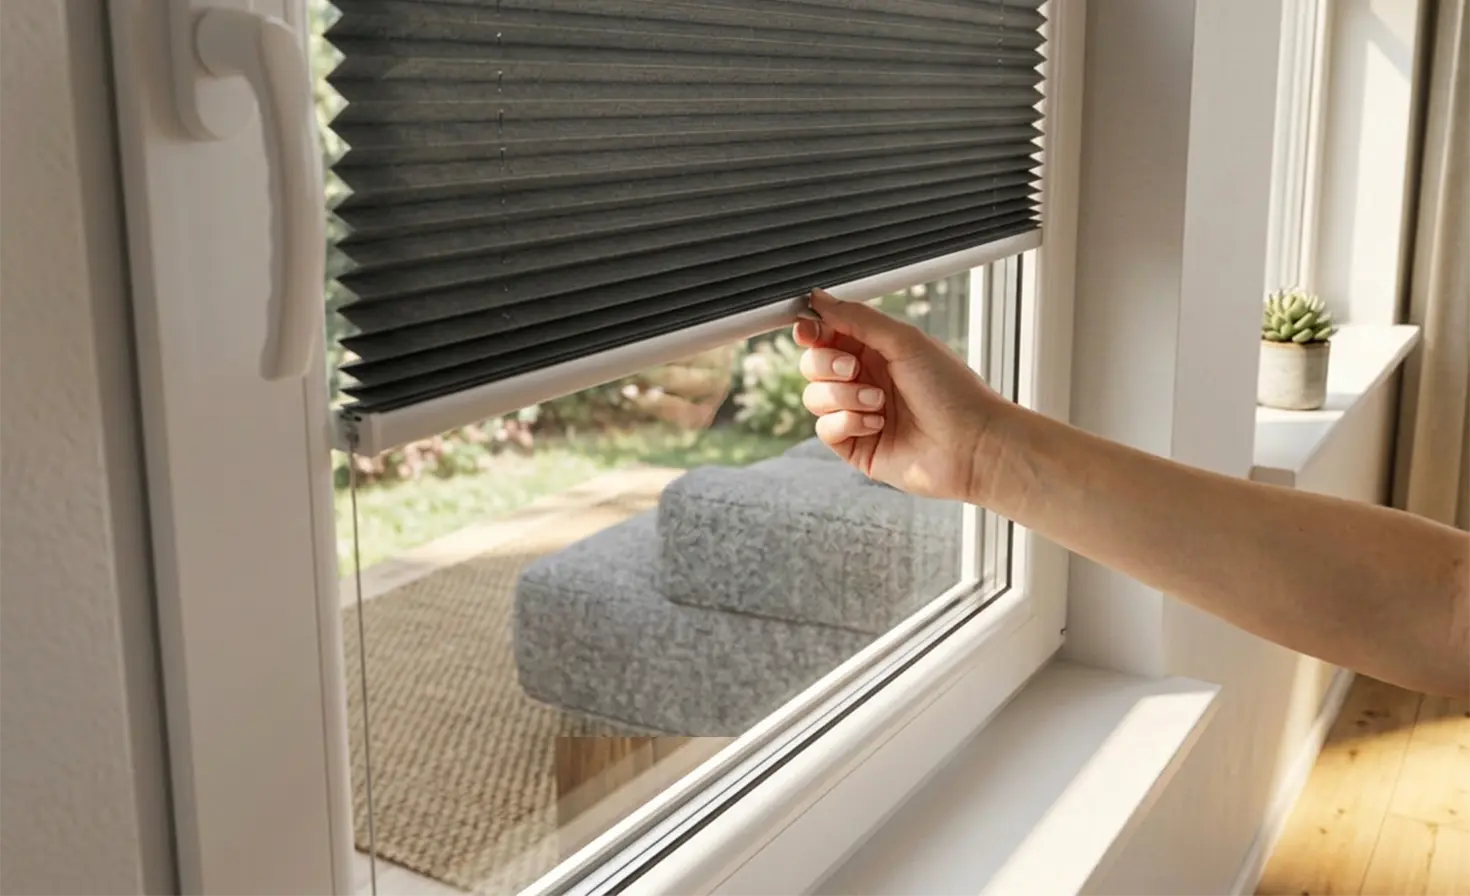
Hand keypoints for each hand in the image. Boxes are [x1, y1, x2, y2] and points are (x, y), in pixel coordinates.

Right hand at [794, 289, 1010, 502]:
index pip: (827, 334)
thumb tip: (817, 298)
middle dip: (827, 365)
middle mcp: (865, 380)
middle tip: (855, 369)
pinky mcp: (856, 446)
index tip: (808, 330)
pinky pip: (825, 429)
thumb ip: (856, 318)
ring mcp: (858, 414)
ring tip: (880, 403)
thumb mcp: (904, 340)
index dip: (812, 330)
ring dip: (844, 396)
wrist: (973, 445)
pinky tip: (877, 426)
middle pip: (813, 364)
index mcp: (877, 350)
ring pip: (815, 397)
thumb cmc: (951, 390)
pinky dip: (847, 423)